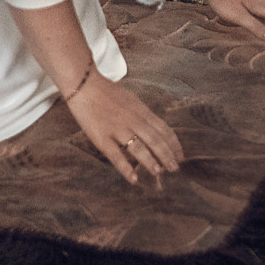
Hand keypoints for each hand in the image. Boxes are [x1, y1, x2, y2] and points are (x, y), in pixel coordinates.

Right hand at [63, 72, 183, 186]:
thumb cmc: (107, 93)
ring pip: (139, 148)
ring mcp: (117, 129)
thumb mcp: (131, 100)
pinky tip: (133, 179)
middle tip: (175, 168)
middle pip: (155, 139)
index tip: (181, 156)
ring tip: (159, 172)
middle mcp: (133, 120)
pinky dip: (126, 168)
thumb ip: (142, 115)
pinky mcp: (101, 137)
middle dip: (167, 155)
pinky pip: (116, 155)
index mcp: (141, 111)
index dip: (174, 144)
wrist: (84, 84)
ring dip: (150, 161)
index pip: (163, 129)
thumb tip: (155, 129)